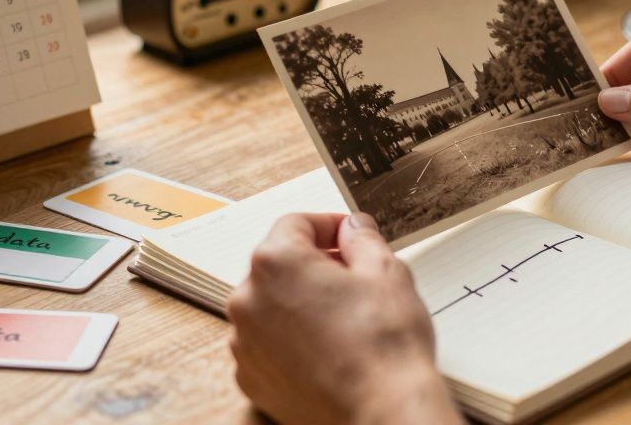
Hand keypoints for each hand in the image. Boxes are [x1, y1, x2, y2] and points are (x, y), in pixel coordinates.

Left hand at [226, 213, 459, 424]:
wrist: (381, 411)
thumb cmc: (384, 344)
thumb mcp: (385, 271)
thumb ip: (362, 238)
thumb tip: (352, 228)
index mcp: (276, 262)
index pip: (296, 224)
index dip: (329, 225)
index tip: (349, 236)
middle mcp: (248, 300)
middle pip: (279, 264)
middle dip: (313, 264)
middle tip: (353, 277)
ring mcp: (245, 343)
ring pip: (271, 305)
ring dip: (300, 302)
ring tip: (343, 318)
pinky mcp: (252, 378)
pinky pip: (267, 343)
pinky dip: (291, 339)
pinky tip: (327, 348)